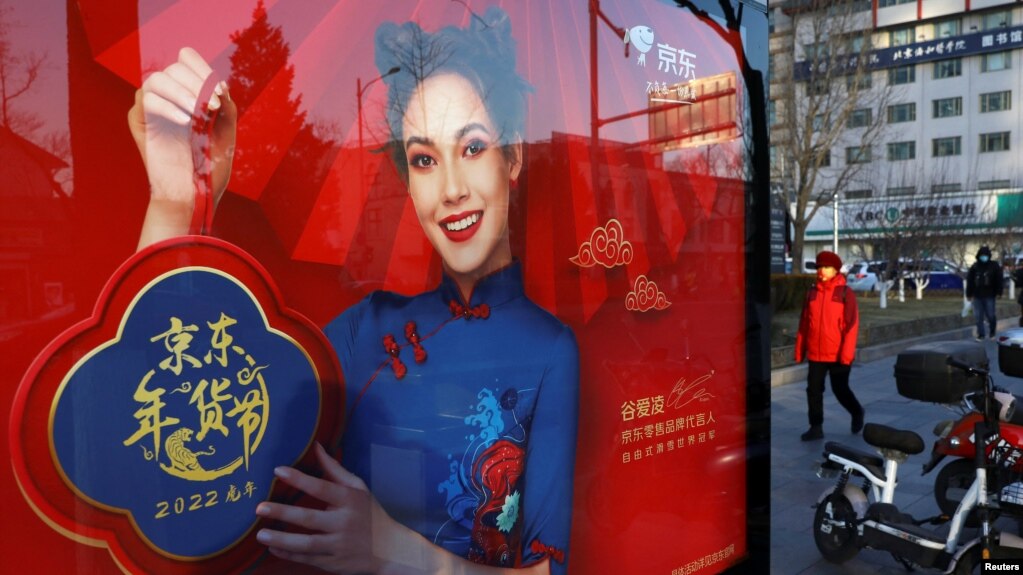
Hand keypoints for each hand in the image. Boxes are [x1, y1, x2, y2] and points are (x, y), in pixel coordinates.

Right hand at [129, 47, 236, 246]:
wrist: (195, 194)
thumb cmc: (211, 166)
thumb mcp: (227, 130)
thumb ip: (226, 105)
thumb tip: (219, 84)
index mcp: (189, 93)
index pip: (186, 60)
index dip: (201, 66)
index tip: (220, 89)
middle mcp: (169, 97)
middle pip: (174, 68)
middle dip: (197, 83)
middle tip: (213, 106)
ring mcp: (152, 108)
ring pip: (157, 79)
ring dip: (182, 92)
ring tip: (199, 113)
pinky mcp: (139, 121)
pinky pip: (146, 99)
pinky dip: (168, 106)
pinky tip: (185, 122)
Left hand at [256, 444, 430, 574]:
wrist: (390, 549)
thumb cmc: (370, 513)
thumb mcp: (358, 488)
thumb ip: (335, 469)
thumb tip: (316, 446)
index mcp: (350, 500)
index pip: (322, 487)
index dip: (300, 479)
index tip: (278, 471)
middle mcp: (344, 522)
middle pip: (309, 518)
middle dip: (283, 513)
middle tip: (260, 508)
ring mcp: (339, 545)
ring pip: (306, 544)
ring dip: (281, 539)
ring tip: (261, 534)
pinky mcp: (335, 563)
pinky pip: (308, 559)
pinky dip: (289, 554)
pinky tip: (273, 547)